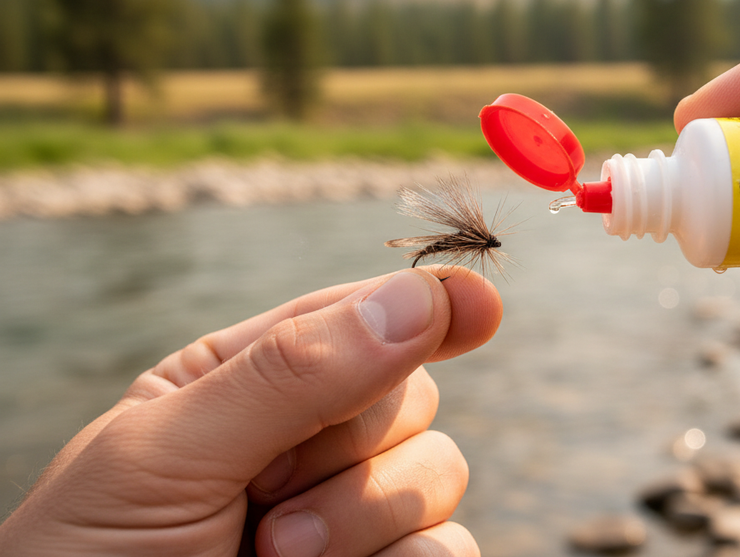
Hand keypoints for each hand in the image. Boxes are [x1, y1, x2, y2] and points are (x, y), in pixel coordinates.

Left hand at [0, 266, 501, 555]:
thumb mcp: (168, 454)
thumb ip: (292, 372)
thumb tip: (420, 300)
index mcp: (248, 379)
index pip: (356, 316)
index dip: (423, 305)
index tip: (480, 306)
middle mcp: (309, 439)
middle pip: (411, 392)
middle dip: (352, 443)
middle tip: (263, 496)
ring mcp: (352, 513)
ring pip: (441, 469)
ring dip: (365, 515)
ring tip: (275, 556)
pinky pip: (451, 546)